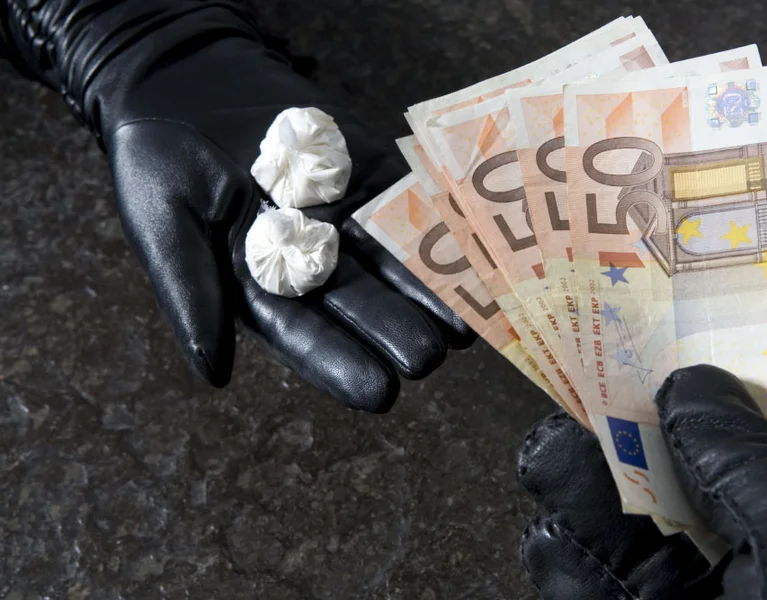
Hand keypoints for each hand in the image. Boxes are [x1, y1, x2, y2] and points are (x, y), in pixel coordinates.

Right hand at [2, 1, 473, 410]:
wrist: (187, 80)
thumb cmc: (160, 158)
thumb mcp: (162, 221)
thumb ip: (190, 291)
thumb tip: (213, 374)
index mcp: (264, 289)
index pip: (306, 335)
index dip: (341, 363)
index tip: (379, 393)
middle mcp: (315, 263)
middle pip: (361, 302)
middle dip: (395, 329)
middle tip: (428, 356)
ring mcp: (347, 217)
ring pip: (394, 258)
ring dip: (429, 288)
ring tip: (465, 320)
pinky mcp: (371, 173)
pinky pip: (408, 199)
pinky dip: (438, 223)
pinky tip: (470, 247)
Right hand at [517, 365, 766, 598]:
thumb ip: (755, 461)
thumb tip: (697, 387)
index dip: (743, 367)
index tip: (687, 312)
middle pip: (703, 466)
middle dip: (646, 417)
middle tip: (597, 357)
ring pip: (638, 526)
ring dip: (590, 478)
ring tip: (554, 436)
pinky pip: (599, 585)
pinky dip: (568, 555)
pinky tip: (550, 521)